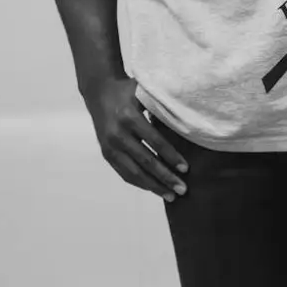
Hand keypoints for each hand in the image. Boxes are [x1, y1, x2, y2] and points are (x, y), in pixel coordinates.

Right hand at [82, 75, 189, 201]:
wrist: (99, 91)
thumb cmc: (128, 90)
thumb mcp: (144, 92)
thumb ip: (160, 106)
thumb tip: (187, 123)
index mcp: (130, 117)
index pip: (155, 141)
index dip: (171, 156)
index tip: (185, 169)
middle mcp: (118, 134)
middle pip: (146, 161)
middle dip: (166, 177)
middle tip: (183, 189)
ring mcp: (110, 146)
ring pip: (134, 172)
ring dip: (154, 186)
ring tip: (171, 195)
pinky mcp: (106, 154)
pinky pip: (124, 173)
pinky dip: (140, 183)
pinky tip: (153, 188)